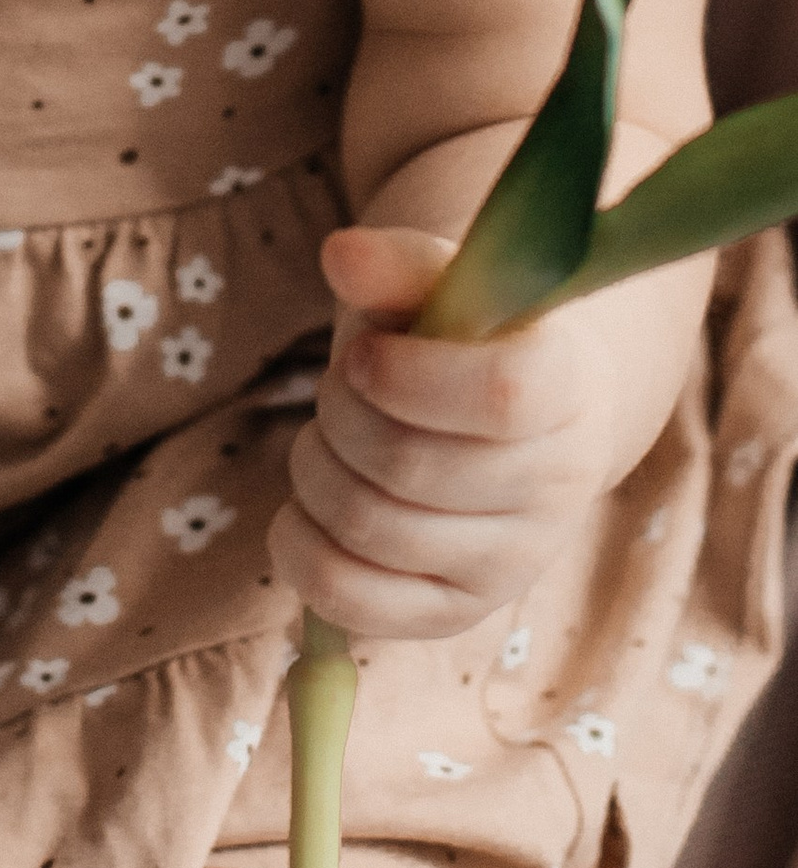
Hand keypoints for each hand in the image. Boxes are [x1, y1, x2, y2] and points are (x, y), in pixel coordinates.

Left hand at [270, 224, 613, 641]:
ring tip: (328, 440)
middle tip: (338, 387)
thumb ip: (396, 265)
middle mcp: (556, 487)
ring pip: (368, 527)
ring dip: (313, 471)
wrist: (510, 420)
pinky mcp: (459, 611)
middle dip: (337, 414)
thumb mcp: (436, 286)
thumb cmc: (461, 337)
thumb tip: (341, 256)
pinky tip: (305, 510)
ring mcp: (512, 562)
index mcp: (567, 387)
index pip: (501, 396)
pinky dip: (300, 549)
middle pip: (406, 464)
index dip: (408, 375)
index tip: (363, 353)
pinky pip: (353, 602)